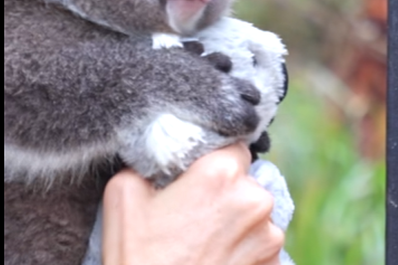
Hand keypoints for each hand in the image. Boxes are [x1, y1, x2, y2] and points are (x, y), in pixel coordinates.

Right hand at [101, 144, 284, 264]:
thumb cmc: (138, 255)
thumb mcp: (123, 192)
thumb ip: (150, 161)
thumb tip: (162, 152)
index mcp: (222, 173)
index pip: (233, 144)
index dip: (215, 158)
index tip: (199, 174)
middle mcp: (255, 198)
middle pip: (246, 180)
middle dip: (226, 192)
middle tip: (195, 214)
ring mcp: (270, 233)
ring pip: (256, 213)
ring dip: (237, 221)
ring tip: (204, 242)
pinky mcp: (274, 262)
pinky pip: (261, 242)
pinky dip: (244, 247)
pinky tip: (216, 258)